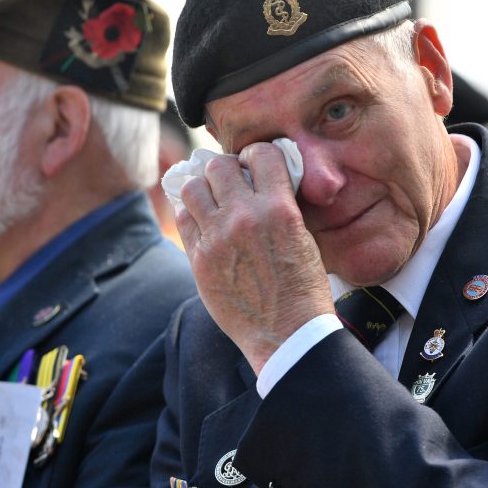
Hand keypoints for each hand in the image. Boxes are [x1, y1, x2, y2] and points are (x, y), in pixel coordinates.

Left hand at [177, 142, 333, 372]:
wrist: (287, 333)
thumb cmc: (303, 288)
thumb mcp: (304, 237)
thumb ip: (282, 205)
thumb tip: (262, 180)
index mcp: (279, 208)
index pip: (261, 153)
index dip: (257, 155)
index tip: (255, 165)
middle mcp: (244, 217)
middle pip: (219, 166)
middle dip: (226, 170)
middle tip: (230, 182)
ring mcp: (218, 238)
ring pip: (192, 187)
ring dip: (203, 189)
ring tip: (212, 200)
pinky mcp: (199, 259)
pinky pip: (183, 218)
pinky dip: (191, 214)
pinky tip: (204, 223)